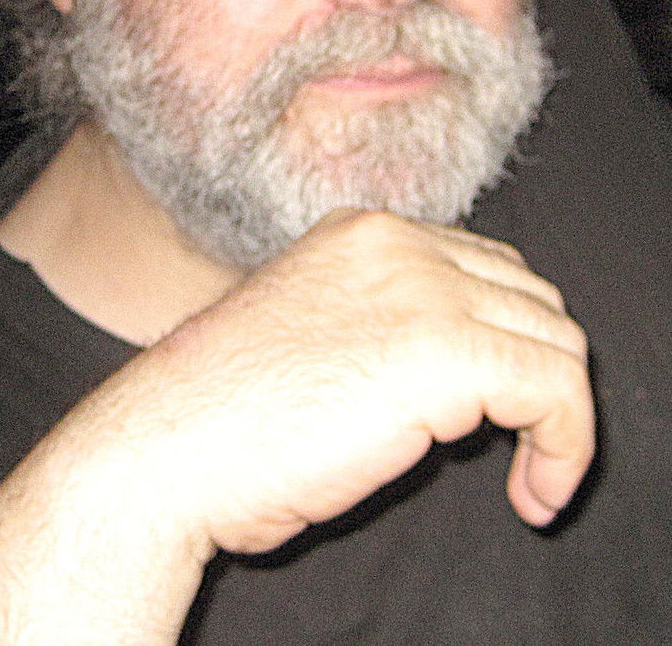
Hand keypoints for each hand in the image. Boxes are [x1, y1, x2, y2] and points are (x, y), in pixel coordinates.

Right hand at [0, 210, 593, 645]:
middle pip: (529, 296)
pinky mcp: (440, 346)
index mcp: (363, 232)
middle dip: (535, 373)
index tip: (495, 412)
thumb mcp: (315, 335)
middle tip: (516, 446)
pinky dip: (567, 446)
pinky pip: (557, 388)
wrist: (160, 446)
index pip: (486, 267)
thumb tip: (460, 367)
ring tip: (526, 476)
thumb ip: (385, 323)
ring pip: (555, 338)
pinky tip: (532, 494)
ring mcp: (420, 285)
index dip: (504, 341)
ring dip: (556, 414)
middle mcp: (398, 241)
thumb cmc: (223, 416)